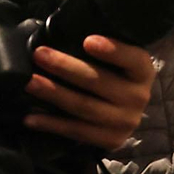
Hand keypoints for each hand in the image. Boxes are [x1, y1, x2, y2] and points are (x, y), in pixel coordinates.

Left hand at [24, 35, 156, 150]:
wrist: (126, 112)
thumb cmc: (114, 74)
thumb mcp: (118, 59)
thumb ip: (98, 47)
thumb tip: (61, 33)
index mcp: (143, 70)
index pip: (131, 58)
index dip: (112, 51)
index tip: (87, 41)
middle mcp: (138, 96)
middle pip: (98, 81)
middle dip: (65, 67)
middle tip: (40, 55)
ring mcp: (126, 121)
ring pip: (84, 106)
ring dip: (53, 94)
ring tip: (31, 83)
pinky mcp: (111, 140)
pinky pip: (77, 131)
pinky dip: (51, 124)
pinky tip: (31, 118)